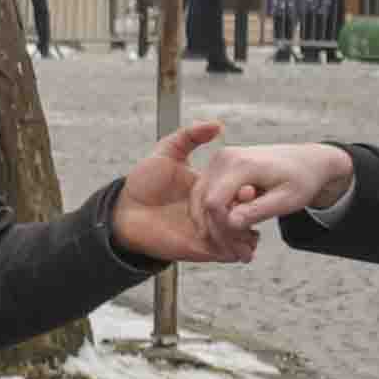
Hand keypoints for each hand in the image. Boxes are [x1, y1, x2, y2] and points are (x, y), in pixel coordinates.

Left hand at [101, 119, 277, 265]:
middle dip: (253, 206)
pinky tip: (236, 236)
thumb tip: (218, 125)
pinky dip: (241, 247)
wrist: (125, 213)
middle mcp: (215, 209)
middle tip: (246, 200)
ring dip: (249, 226)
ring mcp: (214, 230)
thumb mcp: (166, 151)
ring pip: (247, 233)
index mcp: (211, 187)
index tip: (249, 183)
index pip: (241, 187)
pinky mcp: (208, 250)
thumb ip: (190, 135)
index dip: (248, 185)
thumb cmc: (143, 182)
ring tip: (239, 218)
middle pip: (248, 210)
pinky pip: (234, 252)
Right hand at [186, 137, 356, 244]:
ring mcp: (218, 161)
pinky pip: (206, 198)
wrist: (306, 162)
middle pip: (203, 204)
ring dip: (217, 228)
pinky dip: (217, 218)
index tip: (244, 246)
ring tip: (243, 247)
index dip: (223, 230)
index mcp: (241, 164)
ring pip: (200, 203)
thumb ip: (258, 211)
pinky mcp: (217, 168)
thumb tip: (230, 223)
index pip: (214, 203)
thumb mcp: (287, 200)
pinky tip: (239, 232)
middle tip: (245, 255)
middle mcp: (224, 158)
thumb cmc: (301, 180)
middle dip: (220, 234)